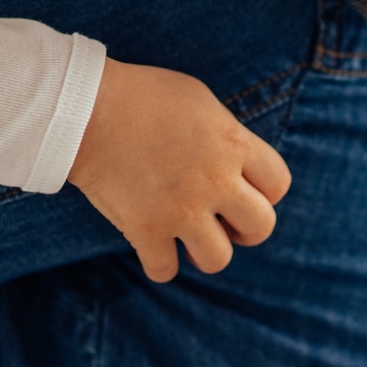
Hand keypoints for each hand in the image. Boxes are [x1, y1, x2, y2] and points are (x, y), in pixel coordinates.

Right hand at [68, 59, 291, 282]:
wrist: (87, 109)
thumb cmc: (144, 95)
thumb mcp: (202, 101)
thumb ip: (227, 136)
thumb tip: (237, 162)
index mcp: (234, 145)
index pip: (279, 184)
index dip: (266, 192)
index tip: (243, 189)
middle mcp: (216, 181)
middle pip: (262, 227)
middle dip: (246, 228)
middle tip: (224, 221)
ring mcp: (182, 210)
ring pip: (218, 259)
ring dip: (206, 250)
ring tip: (190, 235)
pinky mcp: (146, 230)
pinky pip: (165, 270)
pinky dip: (160, 263)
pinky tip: (153, 245)